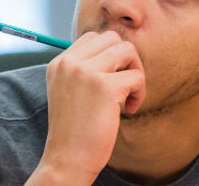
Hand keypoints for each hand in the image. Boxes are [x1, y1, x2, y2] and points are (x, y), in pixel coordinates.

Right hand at [28, 31, 146, 184]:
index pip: (94, 38)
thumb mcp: (69, 92)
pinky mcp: (104, 87)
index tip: (111, 80)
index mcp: (59, 63)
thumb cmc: (74, 131)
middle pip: (112, 38)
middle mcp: (70, 63)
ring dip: (135, 72)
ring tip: (128, 96)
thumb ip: (84, 70)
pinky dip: (139, 94)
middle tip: (124, 86)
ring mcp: (86, 72)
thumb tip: (118, 51)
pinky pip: (136, 77)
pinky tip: (128, 111)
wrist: (67, 160)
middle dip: (126, 60)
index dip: (110, 56)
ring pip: (127, 50)